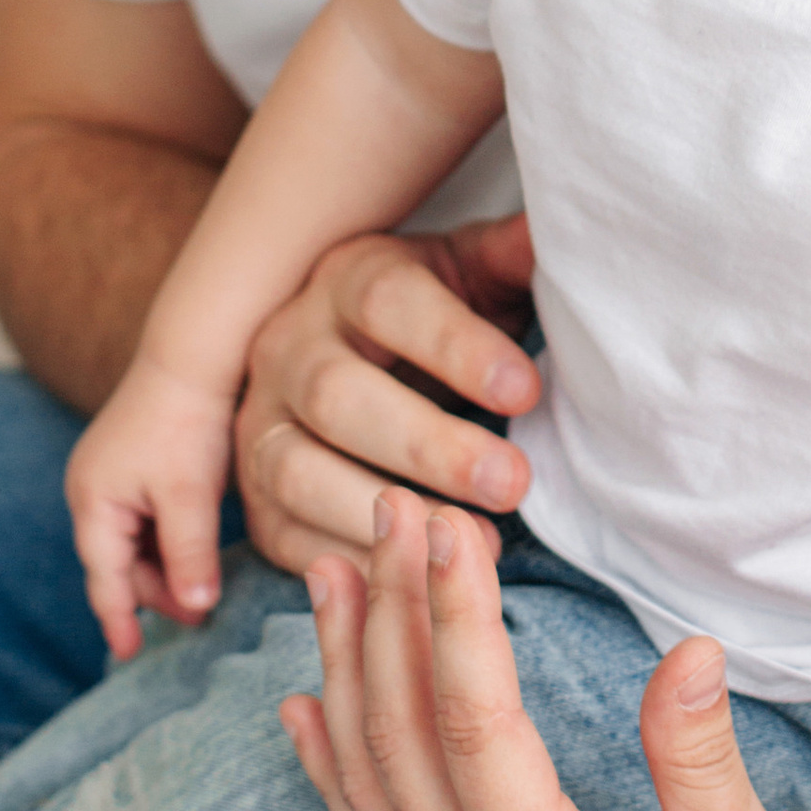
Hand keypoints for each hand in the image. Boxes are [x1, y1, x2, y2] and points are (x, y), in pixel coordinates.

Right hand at [63, 342, 238, 655]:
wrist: (193, 351)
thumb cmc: (187, 420)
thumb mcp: (190, 495)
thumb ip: (190, 555)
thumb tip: (196, 609)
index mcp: (93, 501)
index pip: (104, 578)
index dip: (119, 619)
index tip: (131, 655)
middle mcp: (91, 489)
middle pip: (118, 562)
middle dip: (154, 592)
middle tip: (198, 617)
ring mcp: (109, 473)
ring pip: (133, 541)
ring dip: (163, 567)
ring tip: (201, 590)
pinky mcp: (131, 461)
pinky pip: (142, 517)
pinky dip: (165, 539)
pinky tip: (195, 549)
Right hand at [231, 217, 543, 576]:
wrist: (358, 366)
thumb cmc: (435, 323)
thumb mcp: (474, 277)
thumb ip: (511, 260)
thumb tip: (556, 231)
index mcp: (349, 277)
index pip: (391, 301)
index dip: (455, 346)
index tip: (526, 390)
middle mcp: (288, 345)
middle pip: (338, 394)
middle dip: (428, 445)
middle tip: (513, 483)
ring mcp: (258, 424)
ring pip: (296, 469)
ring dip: (383, 514)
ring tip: (476, 542)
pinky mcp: (254, 499)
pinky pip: (284, 537)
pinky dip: (349, 563)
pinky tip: (420, 579)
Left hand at [275, 491, 810, 810]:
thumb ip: (700, 757)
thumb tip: (690, 648)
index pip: (474, 721)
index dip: (455, 615)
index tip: (449, 527)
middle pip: (404, 734)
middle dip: (393, 611)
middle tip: (390, 508)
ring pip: (374, 778)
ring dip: (350, 667)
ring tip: (335, 570)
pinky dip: (332, 765)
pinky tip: (306, 708)